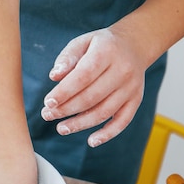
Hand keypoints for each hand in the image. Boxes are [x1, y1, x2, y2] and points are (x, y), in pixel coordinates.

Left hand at [41, 27, 147, 146]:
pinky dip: (108, 134)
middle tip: (47, 115)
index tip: (48, 102)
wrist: (134, 45)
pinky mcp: (136, 100)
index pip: (83, 76)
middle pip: (92, 96)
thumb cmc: (100, 45)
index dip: (65, 91)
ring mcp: (131, 87)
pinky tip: (91, 141)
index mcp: (107, 53)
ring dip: (81, 124)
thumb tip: (54, 76)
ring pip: (104, 111)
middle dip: (67, 109)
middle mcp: (122, 71)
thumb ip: (67, 58)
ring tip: (61, 128)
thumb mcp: (82, 42)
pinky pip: (123, 121)